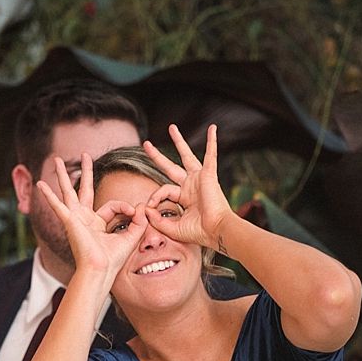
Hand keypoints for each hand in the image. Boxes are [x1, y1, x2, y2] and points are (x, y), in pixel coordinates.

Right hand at [37, 153, 148, 283]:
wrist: (101, 270)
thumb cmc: (114, 259)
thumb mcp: (132, 236)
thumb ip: (139, 220)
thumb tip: (143, 205)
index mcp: (97, 223)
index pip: (112, 205)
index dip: (125, 207)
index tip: (134, 213)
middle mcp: (84, 219)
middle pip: (83, 189)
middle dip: (85, 172)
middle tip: (85, 155)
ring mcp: (75, 219)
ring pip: (68, 191)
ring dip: (63, 175)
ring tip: (56, 160)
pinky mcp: (69, 222)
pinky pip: (57, 205)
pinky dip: (48, 195)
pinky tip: (39, 184)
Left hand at [142, 124, 234, 253]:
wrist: (216, 231)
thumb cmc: (199, 232)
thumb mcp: (172, 228)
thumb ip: (157, 220)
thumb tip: (145, 208)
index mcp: (184, 197)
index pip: (164, 190)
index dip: (154, 197)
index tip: (150, 207)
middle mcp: (191, 186)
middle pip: (170, 167)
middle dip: (157, 156)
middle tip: (146, 144)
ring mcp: (199, 179)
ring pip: (186, 156)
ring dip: (179, 141)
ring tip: (171, 128)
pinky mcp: (208, 175)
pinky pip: (211, 155)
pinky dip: (212, 142)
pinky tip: (213, 128)